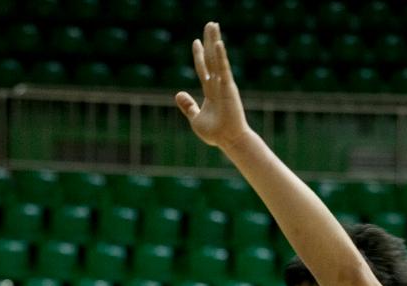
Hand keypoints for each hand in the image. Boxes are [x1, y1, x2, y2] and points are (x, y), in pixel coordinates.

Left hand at [174, 21, 249, 150]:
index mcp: (210, 91)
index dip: (199, 55)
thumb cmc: (215, 133)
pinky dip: (221, 56)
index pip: (203, 68)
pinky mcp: (229, 87)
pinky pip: (223, 68)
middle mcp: (218, 84)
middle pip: (212, 58)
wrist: (228, 140)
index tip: (196, 41)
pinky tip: (218, 43)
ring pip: (217, 58)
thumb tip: (178, 94)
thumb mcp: (195, 119)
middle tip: (209, 24)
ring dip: (215, 40)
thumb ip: (188, 106)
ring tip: (213, 25)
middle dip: (209, 41)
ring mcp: (224, 84)